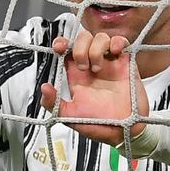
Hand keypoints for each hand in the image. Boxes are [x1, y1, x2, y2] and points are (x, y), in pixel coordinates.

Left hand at [40, 31, 147, 145]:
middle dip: (79, 47)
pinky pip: (121, 42)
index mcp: (77, 76)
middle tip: (83, 66)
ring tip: (99, 68)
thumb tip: (44, 88)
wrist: (125, 132)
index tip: (59, 47)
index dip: (62, 44)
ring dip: (96, 48)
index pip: (67, 50)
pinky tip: (114, 52)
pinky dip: (116, 42)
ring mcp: (109, 64)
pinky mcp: (125, 64)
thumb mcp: (71, 117)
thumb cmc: (100, 125)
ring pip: (100, 38)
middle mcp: (92, 66)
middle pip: (82, 39)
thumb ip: (54, 104)